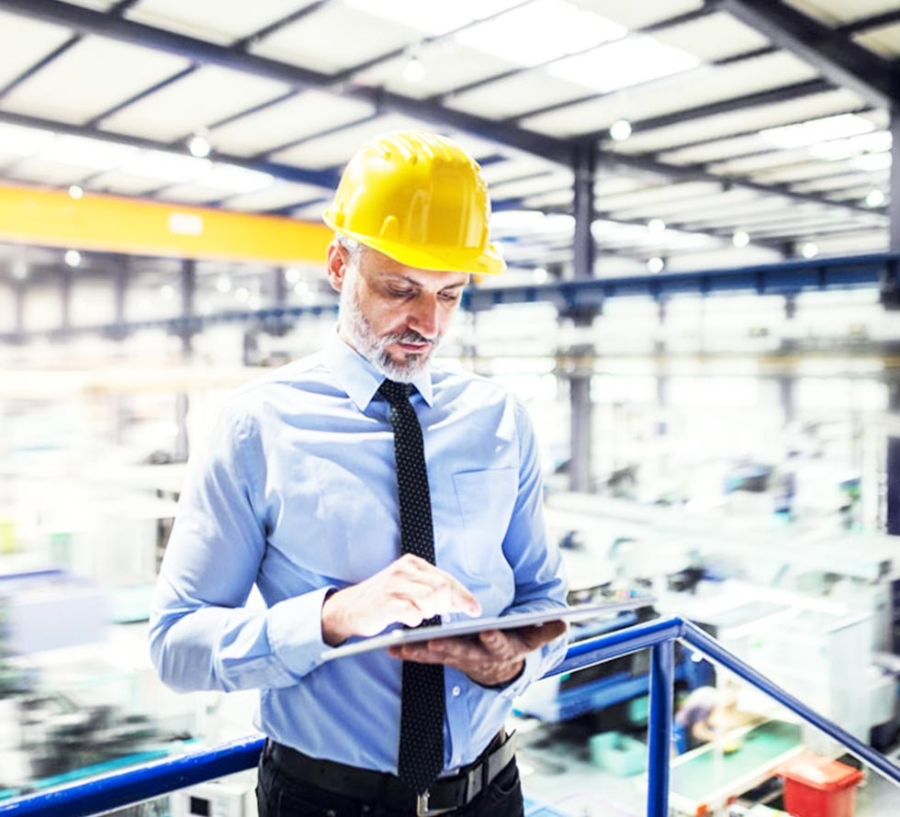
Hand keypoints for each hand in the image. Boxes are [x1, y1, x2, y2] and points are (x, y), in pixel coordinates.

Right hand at [322, 553, 480, 645]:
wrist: (349, 608)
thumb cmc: (384, 599)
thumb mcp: (409, 588)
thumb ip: (434, 592)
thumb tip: (464, 603)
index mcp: (413, 563)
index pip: (446, 579)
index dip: (463, 596)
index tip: (475, 609)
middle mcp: (404, 570)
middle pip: (442, 589)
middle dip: (447, 606)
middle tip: (439, 614)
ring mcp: (394, 585)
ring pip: (431, 599)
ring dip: (430, 613)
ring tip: (420, 615)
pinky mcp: (385, 602)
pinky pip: (412, 613)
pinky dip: (415, 620)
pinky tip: (409, 620)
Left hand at [388, 620, 567, 686]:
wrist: (500, 668)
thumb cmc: (517, 644)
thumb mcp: (535, 637)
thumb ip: (547, 630)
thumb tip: (564, 621)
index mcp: (501, 648)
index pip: (499, 644)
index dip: (494, 639)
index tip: (489, 631)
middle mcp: (478, 655)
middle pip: (462, 651)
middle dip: (447, 646)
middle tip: (433, 641)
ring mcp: (459, 657)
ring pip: (439, 654)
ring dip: (421, 650)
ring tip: (402, 643)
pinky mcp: (445, 656)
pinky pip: (425, 655)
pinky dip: (410, 651)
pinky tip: (392, 646)